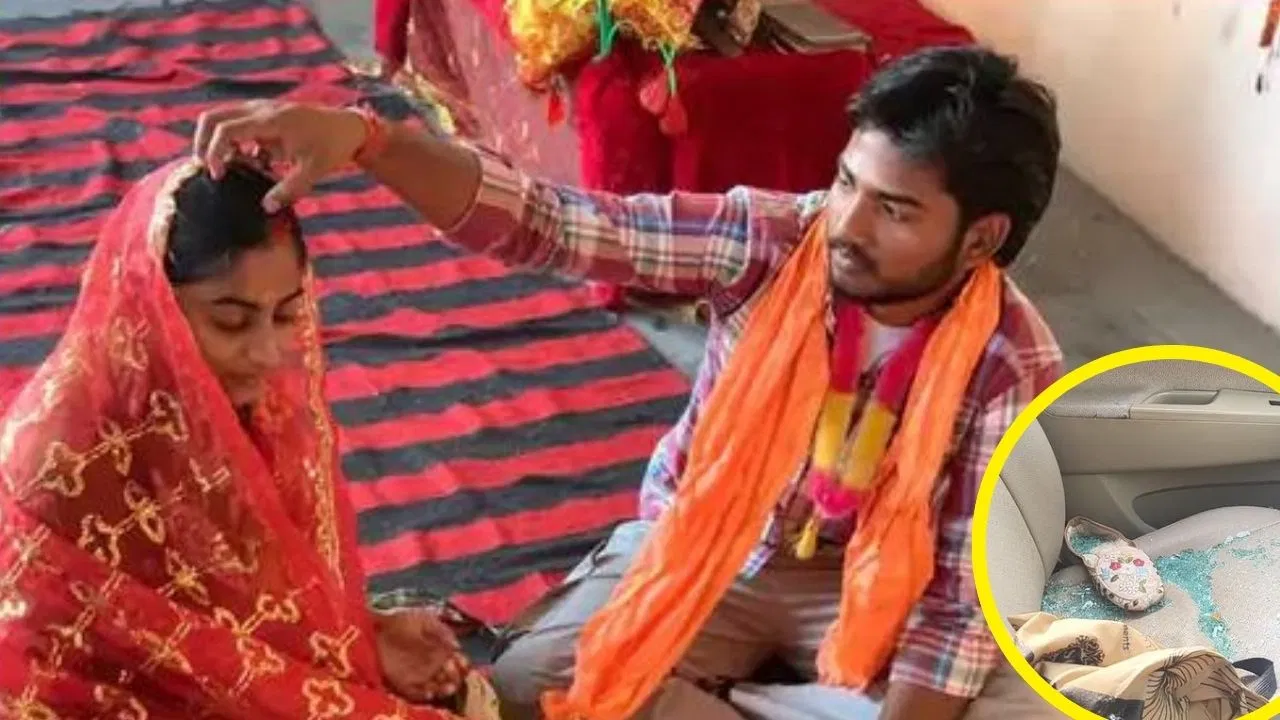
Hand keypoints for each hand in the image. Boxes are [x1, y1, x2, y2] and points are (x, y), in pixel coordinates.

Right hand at [192, 101, 368, 211]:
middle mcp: (261, 109)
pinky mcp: (265, 116)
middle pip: (213, 117)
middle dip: (203, 142)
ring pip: (222, 118)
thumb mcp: (313, 171)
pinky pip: (238, 124)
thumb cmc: (332, 147)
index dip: (213, 151)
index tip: (218, 176)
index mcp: (271, 120)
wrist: (348, 128)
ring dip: (218, 142)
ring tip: (229, 169)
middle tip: (208, 169)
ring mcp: (262, 109)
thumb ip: (289, 190)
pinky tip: (250, 163)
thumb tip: (265, 207)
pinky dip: (234, 142)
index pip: (225, 129)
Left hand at [373, 608, 469, 703]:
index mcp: (442, 650)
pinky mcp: (404, 682)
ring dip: (443, 690)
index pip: (459, 663)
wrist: (381, 625)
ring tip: (445, 688)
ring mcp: (419, 675)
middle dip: (455, 680)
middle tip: (453, 679)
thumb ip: (442, 632)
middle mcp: (433, 665)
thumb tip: (457, 646)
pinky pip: (416, 693)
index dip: (463, 666)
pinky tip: (429, 693)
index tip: (463, 665)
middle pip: (450, 678)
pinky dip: (423, 695)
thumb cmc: (406, 620)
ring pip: (436, 688)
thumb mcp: (426, 621)